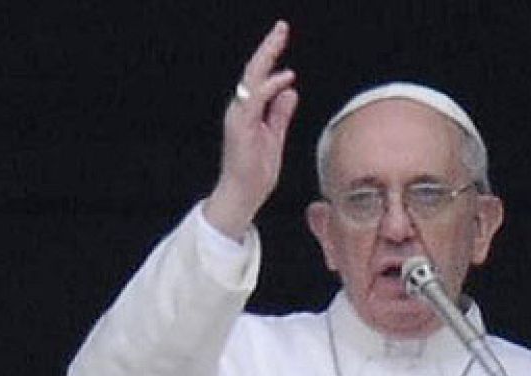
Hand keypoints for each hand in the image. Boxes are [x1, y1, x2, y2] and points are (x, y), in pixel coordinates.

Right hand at [202, 20, 298, 240]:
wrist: (243, 194)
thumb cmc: (256, 172)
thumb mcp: (275, 137)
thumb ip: (280, 114)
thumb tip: (290, 91)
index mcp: (250, 110)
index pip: (261, 77)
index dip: (271, 56)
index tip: (283, 37)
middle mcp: (241, 108)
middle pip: (254, 70)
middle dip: (269, 47)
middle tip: (282, 27)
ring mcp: (239, 116)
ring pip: (252, 78)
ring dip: (267, 57)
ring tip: (280, 38)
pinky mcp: (240, 126)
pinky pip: (255, 100)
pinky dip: (270, 86)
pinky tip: (285, 76)